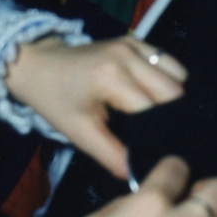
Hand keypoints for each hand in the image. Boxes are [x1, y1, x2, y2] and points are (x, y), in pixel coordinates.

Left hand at [5, 36, 186, 176]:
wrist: (38, 65)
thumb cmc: (56, 101)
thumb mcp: (81, 134)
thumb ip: (114, 157)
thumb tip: (144, 176)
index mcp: (112, 77)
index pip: (156, 111)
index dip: (160, 135)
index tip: (159, 151)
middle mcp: (128, 55)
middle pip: (174, 91)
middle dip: (173, 116)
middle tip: (161, 136)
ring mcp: (133, 44)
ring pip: (177, 75)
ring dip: (173, 97)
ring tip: (158, 116)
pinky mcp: (134, 40)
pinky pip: (168, 60)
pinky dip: (169, 78)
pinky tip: (154, 95)